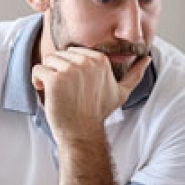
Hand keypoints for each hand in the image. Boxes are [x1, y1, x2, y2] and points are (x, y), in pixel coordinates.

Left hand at [31, 47, 149, 140]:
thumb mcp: (121, 92)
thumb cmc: (98, 112)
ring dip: (47, 76)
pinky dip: (37, 81)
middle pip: (59, 55)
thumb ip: (134, 74)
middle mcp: (86, 62)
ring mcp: (70, 70)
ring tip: (56, 93)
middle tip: (66, 92)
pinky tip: (45, 92)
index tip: (75, 87)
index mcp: (100, 60)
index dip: (70, 69)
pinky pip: (37, 70)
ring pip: (47, 60)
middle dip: (58, 71)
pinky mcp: (56, 79)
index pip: (73, 52)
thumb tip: (147, 58)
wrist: (82, 132)